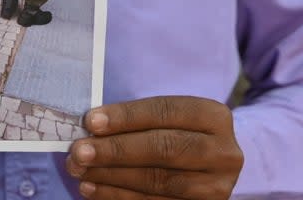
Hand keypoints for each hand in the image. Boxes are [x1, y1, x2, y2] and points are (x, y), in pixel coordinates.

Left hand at [65, 96, 243, 199]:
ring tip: (80, 171)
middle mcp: (223, 152)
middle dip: (115, 149)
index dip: (126, 117)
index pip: (165, 112)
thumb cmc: (178, 134)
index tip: (91, 122)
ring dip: (111, 176)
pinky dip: (119, 196)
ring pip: (158, 181)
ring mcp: (216, 186)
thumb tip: (91, 128)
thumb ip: (138, 121)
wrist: (208, 168)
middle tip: (79, 151)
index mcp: (215, 117)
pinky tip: (93, 189)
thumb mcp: (170, 120)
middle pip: (164, 148)